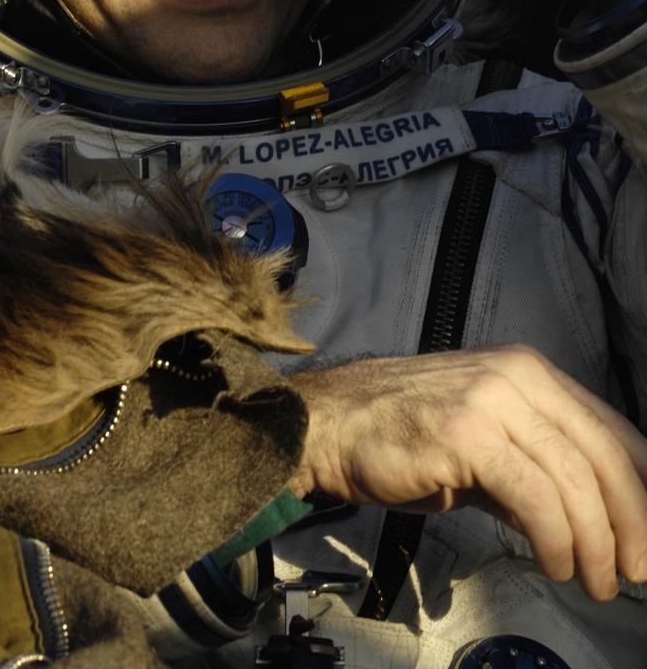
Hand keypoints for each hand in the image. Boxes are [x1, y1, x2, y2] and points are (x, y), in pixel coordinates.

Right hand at [290, 345, 646, 600]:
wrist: (334, 424)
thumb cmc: (403, 434)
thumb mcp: (482, 441)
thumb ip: (533, 469)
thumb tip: (585, 520)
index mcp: (529, 371)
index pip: (609, 428)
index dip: (640, 486)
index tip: (646, 534)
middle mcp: (519, 376)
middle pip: (602, 454)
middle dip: (630, 520)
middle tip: (634, 570)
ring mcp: (493, 400)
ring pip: (574, 479)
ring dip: (594, 542)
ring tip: (593, 579)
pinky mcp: (469, 433)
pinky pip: (535, 496)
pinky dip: (556, 538)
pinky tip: (554, 563)